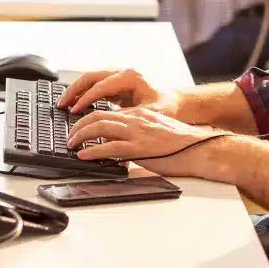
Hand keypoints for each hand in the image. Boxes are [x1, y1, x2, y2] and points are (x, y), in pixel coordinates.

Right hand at [57, 69, 179, 117]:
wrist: (175, 102)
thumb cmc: (166, 107)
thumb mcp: (149, 113)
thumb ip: (128, 116)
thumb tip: (107, 123)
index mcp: (132, 76)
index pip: (102, 84)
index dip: (87, 97)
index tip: (75, 110)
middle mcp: (124, 72)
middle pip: (92, 75)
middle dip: (74, 89)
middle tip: (61, 104)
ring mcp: (120, 75)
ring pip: (91, 78)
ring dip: (76, 90)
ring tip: (63, 104)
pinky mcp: (117, 83)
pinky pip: (95, 84)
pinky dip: (84, 93)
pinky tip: (75, 104)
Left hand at [67, 107, 225, 176]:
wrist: (198, 148)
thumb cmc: (181, 143)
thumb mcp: (156, 131)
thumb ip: (138, 134)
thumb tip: (121, 145)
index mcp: (140, 114)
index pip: (107, 112)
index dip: (89, 118)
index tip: (79, 126)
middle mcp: (135, 119)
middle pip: (98, 116)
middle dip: (79, 125)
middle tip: (70, 136)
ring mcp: (136, 133)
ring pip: (99, 128)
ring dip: (80, 136)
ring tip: (72, 144)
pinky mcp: (138, 149)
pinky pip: (108, 148)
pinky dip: (92, 151)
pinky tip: (84, 155)